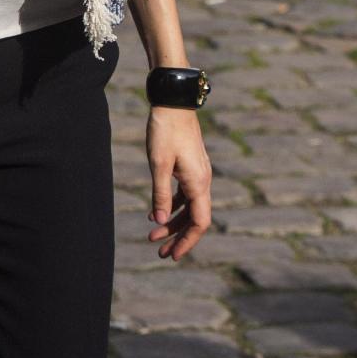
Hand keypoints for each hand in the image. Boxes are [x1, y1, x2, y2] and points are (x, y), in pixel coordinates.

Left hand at [145, 107, 211, 260]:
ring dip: (173, 222)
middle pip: (195, 218)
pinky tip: (155, 212)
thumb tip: (159, 221)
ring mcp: (198, 173)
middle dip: (178, 236)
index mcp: (199, 183)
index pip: (199, 223)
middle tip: (160, 252)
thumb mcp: (158, 163)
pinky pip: (185, 194)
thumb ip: (160, 193)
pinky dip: (172, 205)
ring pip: (189, 207)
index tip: (173, 255)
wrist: (173, 102)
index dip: (187, 241)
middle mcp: (203, 181)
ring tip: (153, 236)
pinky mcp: (191, 166)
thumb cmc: (165, 131)